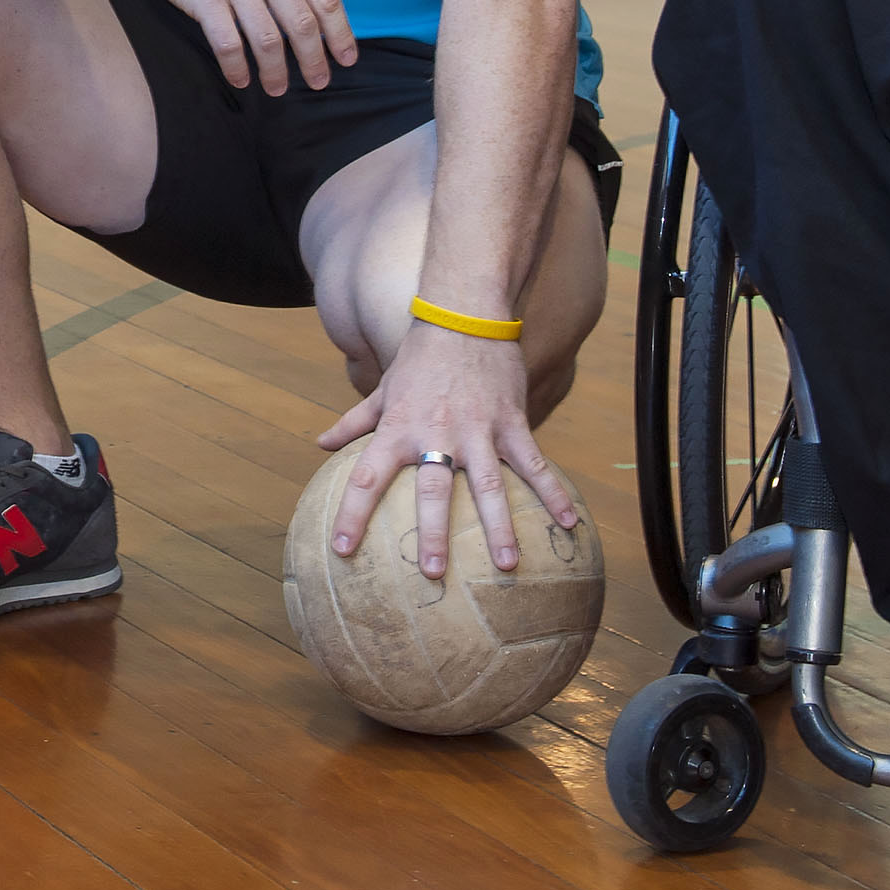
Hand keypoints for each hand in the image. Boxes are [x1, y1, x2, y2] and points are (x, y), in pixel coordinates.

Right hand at [133, 0, 355, 95]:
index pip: (326, 0)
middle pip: (302, 25)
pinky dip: (237, 68)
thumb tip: (315, 19)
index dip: (340, 35)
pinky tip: (241, 80)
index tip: (346, 60)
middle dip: (314, 61)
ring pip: (268, 41)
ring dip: (276, 72)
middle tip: (318, 83)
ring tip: (277, 89)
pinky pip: (229, 44)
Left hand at [316, 322, 582, 579]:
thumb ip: (353, 422)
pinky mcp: (512, 423)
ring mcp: (478, 430)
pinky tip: (568, 523)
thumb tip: (320, 445)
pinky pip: (534, 464)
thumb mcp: (382, 390)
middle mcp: (436, 434)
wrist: (463, 316)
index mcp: (398, 429)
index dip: (352, 514)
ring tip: (507, 565)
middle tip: (431, 573)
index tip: (342, 549)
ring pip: (488, 486)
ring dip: (499, 527)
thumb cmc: (419, 358)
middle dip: (432, 534)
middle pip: (433, 491)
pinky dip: (553, 494)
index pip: (366, 477)